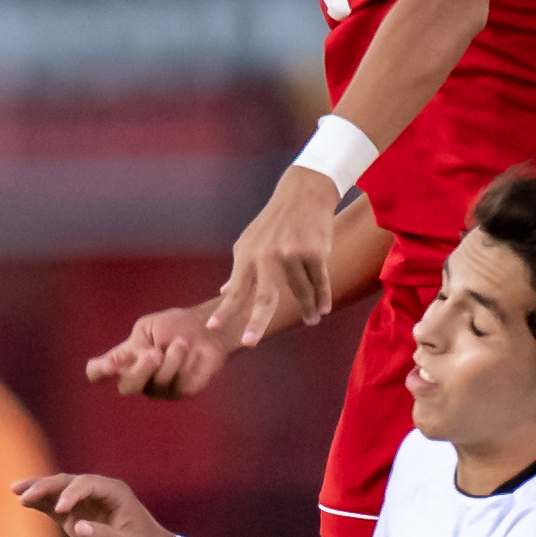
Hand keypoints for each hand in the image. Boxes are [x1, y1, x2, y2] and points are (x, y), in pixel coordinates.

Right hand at [14, 472, 179, 536]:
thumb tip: (77, 527)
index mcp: (115, 493)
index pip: (87, 484)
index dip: (71, 494)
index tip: (60, 510)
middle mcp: (98, 492)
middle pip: (68, 482)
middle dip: (46, 487)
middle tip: (24, 496)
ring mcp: (86, 503)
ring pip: (58, 491)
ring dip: (38, 489)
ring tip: (15, 490)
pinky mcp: (77, 517)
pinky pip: (55, 506)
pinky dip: (40, 503)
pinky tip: (23, 502)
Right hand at [85, 303, 237, 399]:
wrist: (206, 329)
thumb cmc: (174, 326)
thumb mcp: (148, 328)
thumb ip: (135, 345)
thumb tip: (128, 361)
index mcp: (125, 360)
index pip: (98, 372)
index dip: (98, 372)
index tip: (107, 366)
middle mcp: (138, 377)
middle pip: (126, 387)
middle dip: (140, 371)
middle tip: (154, 353)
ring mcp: (158, 388)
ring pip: (156, 384)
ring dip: (171, 360)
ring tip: (181, 343)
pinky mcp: (180, 392)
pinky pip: (179, 384)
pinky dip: (187, 365)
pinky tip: (194, 354)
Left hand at [207, 165, 337, 348]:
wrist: (303, 193)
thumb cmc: (275, 222)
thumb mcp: (251, 242)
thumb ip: (239, 269)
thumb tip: (223, 293)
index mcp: (247, 254)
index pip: (234, 288)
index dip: (224, 309)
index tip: (212, 327)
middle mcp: (266, 255)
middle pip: (263, 296)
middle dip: (255, 322)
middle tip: (249, 342)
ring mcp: (291, 253)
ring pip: (300, 292)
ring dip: (307, 309)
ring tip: (312, 320)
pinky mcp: (314, 251)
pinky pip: (319, 282)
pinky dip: (322, 296)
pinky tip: (323, 308)